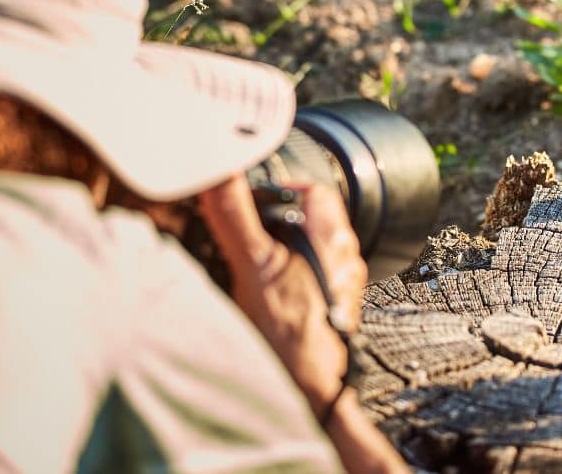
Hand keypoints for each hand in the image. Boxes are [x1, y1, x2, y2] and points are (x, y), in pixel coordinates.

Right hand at [197, 173, 366, 414]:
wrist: (309, 391)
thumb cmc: (288, 333)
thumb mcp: (252, 265)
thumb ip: (235, 213)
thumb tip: (218, 171)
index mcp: (331, 237)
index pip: (314, 191)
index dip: (282, 188)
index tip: (254, 197)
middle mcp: (343, 258)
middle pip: (311, 219)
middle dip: (277, 220)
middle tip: (245, 229)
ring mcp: (340, 286)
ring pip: (310, 251)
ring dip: (281, 250)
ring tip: (249, 262)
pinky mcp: (331, 311)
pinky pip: (310, 279)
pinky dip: (286, 277)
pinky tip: (264, 294)